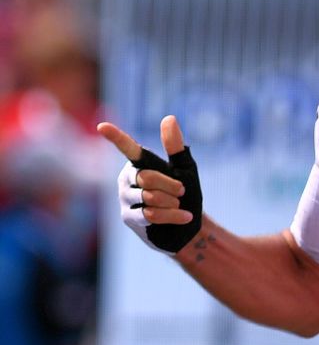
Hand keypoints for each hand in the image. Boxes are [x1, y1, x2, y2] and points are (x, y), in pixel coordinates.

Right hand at [97, 115, 203, 253]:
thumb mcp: (186, 169)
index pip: (128, 148)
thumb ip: (175, 147)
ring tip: (179, 205)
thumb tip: (169, 117)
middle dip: (170, 186)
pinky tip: (183, 216)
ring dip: (171, 202)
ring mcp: (125, 198)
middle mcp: (128, 178)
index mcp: (141, 162)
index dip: (116, 137)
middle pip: (146, 177)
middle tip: (181, 192)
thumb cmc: (186, 194)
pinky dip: (171, 215)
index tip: (102, 126)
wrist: (189, 226)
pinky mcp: (128, 217)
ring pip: (148, 197)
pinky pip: (149, 214)